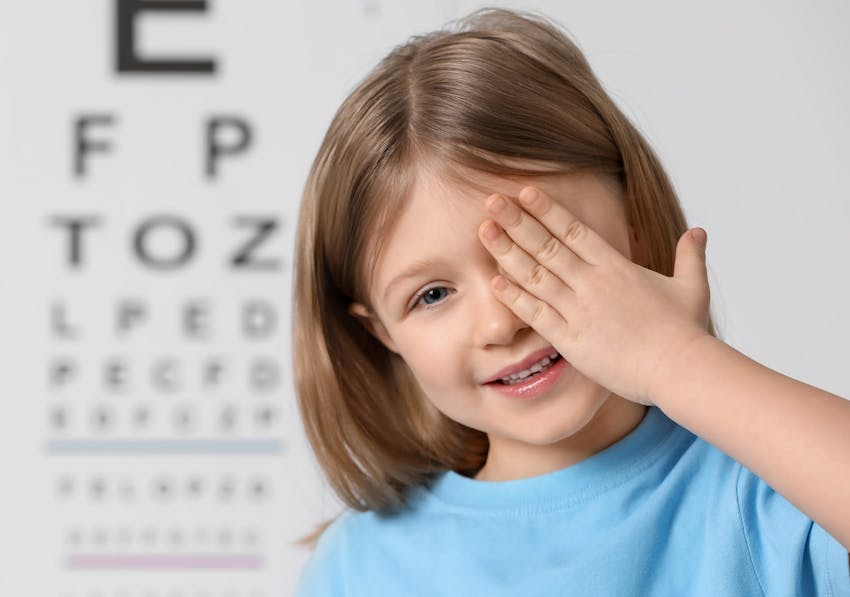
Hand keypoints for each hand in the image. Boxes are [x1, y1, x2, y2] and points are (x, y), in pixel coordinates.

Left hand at [478, 185, 710, 405]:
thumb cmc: (686, 332)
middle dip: (517, 222)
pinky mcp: (571, 339)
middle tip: (491, 201)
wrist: (680, 369)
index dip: (547, 210)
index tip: (525, 193)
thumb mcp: (691, 287)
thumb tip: (697, 231)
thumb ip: (690, 256)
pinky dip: (515, 298)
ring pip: (536, 275)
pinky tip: (495, 282)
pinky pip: (536, 315)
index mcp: (617, 267)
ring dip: (507, 252)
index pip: (574, 230)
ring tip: (484, 232)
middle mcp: (593, 283)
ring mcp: (579, 310)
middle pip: (547, 245)